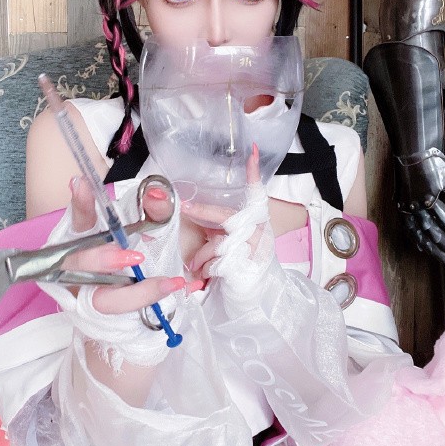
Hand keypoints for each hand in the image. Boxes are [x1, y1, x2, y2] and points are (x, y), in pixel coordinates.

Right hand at [65, 176, 195, 313]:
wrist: (134, 299)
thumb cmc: (133, 255)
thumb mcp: (146, 230)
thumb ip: (152, 212)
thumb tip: (157, 195)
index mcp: (83, 240)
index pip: (78, 220)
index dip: (79, 205)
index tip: (82, 184)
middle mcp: (78, 270)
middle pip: (77, 265)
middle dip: (101, 259)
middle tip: (133, 256)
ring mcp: (89, 297)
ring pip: (101, 300)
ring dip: (135, 292)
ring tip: (169, 283)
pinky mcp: (106, 318)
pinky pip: (125, 317)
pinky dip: (152, 304)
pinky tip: (177, 289)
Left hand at [183, 148, 267, 282]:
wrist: (257, 293)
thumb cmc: (242, 261)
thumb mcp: (234, 238)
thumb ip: (220, 225)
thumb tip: (191, 210)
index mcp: (258, 220)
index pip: (258, 193)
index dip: (254, 173)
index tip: (251, 151)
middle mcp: (259, 232)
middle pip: (227, 217)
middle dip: (203, 212)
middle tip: (185, 207)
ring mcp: (253, 250)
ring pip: (217, 245)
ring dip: (201, 256)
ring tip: (195, 264)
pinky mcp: (244, 268)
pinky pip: (215, 264)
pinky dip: (206, 270)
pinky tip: (206, 275)